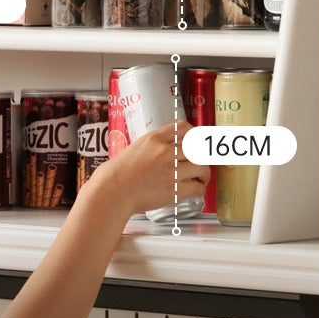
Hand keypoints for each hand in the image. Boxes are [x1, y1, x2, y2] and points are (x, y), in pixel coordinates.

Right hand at [84, 120, 208, 215]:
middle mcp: (165, 151)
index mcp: (154, 139)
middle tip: (201, 162)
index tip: (197, 140)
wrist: (113, 190)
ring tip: (201, 178)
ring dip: (204, 174)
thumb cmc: (117, 172)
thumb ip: (152, 146)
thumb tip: (165, 149)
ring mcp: (171, 170)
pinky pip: (197, 188)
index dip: (194, 134)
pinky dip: (200, 189)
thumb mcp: (135, 148)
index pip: (183, 127)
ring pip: (202, 167)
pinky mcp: (174, 190)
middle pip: (197, 147)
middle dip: (203, 156)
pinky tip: (196, 190)